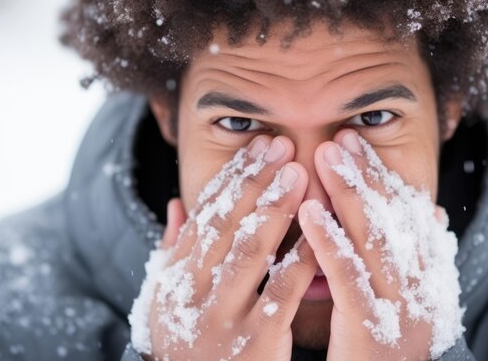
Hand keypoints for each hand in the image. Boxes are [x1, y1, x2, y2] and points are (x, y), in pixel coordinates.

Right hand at [132, 136, 317, 360]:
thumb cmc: (192, 345)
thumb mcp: (168, 301)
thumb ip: (173, 252)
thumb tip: (177, 203)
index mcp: (174, 278)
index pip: (205, 215)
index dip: (232, 177)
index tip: (258, 147)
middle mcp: (192, 294)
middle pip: (226, 224)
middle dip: (254, 180)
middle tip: (281, 145)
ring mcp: (221, 318)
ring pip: (250, 251)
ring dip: (275, 207)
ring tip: (298, 173)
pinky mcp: (253, 343)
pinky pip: (281, 292)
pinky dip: (300, 258)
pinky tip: (319, 230)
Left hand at [298, 130, 462, 360]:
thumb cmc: (394, 342)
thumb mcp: (415, 295)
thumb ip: (421, 254)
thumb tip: (435, 214)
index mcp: (429, 273)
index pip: (406, 212)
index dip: (381, 174)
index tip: (357, 141)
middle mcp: (420, 284)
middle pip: (391, 217)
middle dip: (365, 173)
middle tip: (340, 137)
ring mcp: (397, 304)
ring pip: (373, 238)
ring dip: (348, 193)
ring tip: (324, 156)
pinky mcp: (370, 326)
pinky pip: (349, 277)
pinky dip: (330, 241)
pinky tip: (308, 212)